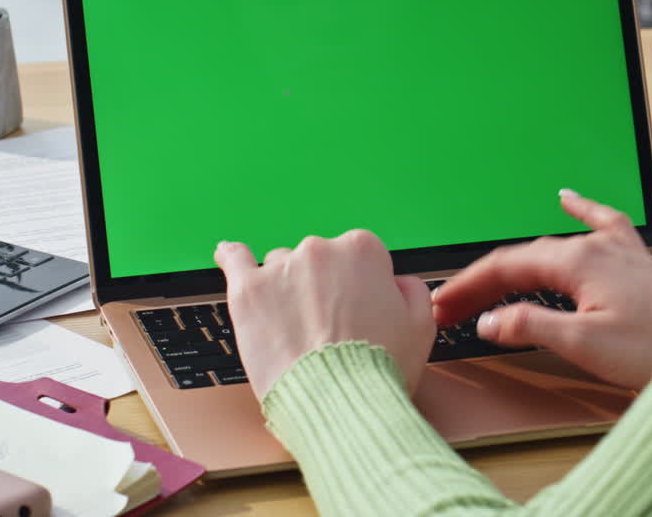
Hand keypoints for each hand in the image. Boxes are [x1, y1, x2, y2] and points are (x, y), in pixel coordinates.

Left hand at [214, 230, 435, 400]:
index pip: (360, 256)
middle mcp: (321, 249)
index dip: (361, 289)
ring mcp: (280, 268)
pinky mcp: (248, 291)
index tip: (359, 313)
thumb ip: (411, 291)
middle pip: (320, 261)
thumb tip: (398, 284)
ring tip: (294, 329)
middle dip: (324, 289)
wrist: (338, 402)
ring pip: (282, 267)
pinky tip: (230, 256)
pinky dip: (233, 257)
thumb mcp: (422, 326)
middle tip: (330, 329)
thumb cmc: (380, 368)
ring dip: (287, 289)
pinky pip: (235, 260)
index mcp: (364, 251)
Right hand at [431, 190, 651, 389]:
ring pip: (553, 245)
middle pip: (523, 257)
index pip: (505, 267)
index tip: (443, 305)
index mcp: (576, 262)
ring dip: (516, 263)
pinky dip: (580, 208)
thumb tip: (489, 319)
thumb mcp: (584, 343)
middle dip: (484, 281)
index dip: (468, 286)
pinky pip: (601, 221)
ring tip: (489, 281)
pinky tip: (568, 196)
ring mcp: (616, 249)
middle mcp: (594, 246)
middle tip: (454, 307)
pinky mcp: (635, 259)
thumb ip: (531, 326)